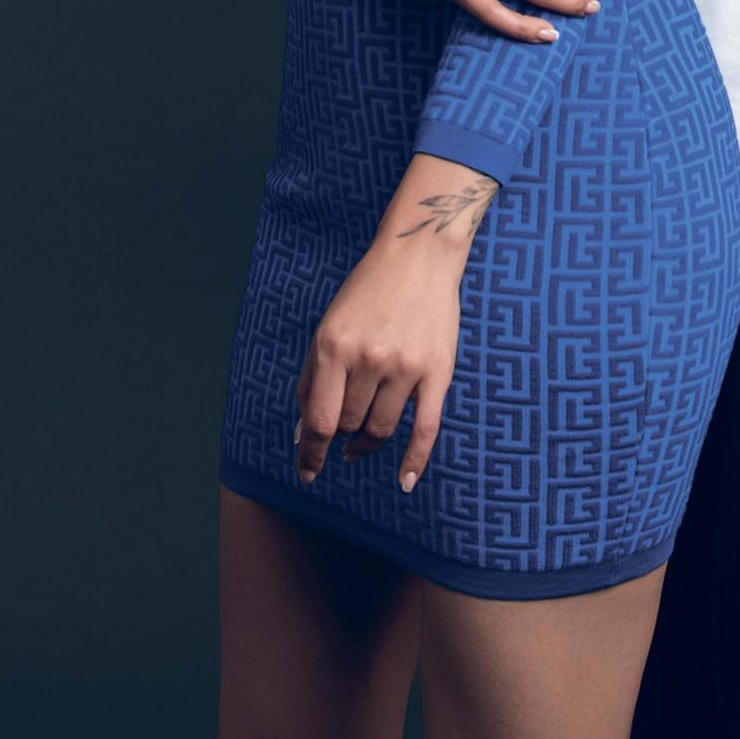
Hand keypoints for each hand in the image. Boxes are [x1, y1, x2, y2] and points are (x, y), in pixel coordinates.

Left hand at [293, 154, 491, 490]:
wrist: (419, 256)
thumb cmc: (367, 291)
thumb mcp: (328, 327)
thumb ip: (311, 379)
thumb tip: (302, 435)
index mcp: (335, 345)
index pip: (318, 420)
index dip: (309, 453)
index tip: (306, 473)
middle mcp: (369, 357)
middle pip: (348, 424)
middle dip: (338, 434)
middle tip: (340, 429)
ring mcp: (406, 365)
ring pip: (379, 429)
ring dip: (365, 443)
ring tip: (359, 444)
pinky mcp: (437, 370)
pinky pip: (425, 429)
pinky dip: (414, 460)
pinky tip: (403, 481)